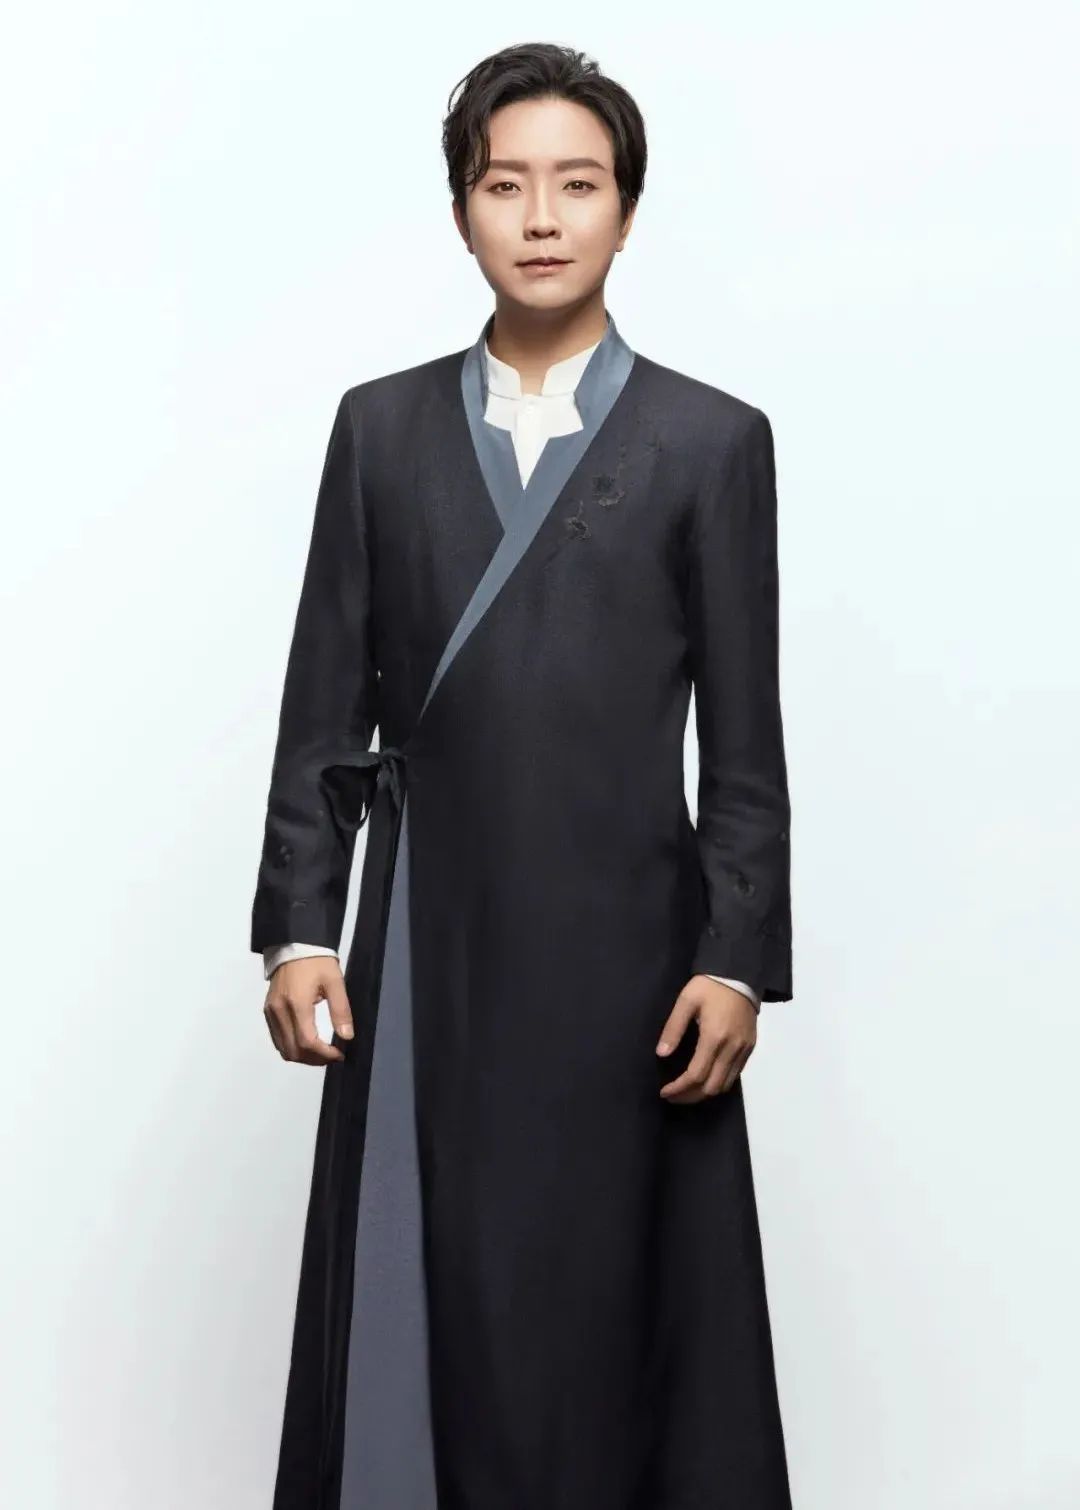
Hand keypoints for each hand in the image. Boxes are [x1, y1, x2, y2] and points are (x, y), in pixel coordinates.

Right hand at [263, 956, 353, 1064]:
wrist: (294, 944)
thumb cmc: (317, 961)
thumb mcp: (335, 981)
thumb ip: (340, 1010)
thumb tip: (346, 1037)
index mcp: (296, 1003)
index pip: (307, 1041)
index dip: (324, 1054)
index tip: (339, 1054)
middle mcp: (279, 1011)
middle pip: (293, 1050)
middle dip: (314, 1059)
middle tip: (332, 1055)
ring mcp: (271, 1012)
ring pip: (283, 1048)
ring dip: (302, 1056)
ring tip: (321, 1052)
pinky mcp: (267, 1011)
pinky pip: (277, 1039)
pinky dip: (292, 1046)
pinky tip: (307, 1043)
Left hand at [655, 975, 756, 1101]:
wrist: (740, 974)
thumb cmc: (709, 986)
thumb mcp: (686, 1001)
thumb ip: (673, 1028)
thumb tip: (661, 1053)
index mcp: (714, 1037)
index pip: (696, 1075)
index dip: (679, 1088)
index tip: (664, 1092)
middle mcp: (731, 1048)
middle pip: (711, 1087)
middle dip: (690, 1096)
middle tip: (673, 1095)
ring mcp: (743, 1049)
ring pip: (725, 1085)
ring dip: (705, 1093)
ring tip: (687, 1090)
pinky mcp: (750, 1047)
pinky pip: (736, 1075)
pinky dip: (719, 1082)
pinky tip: (706, 1078)